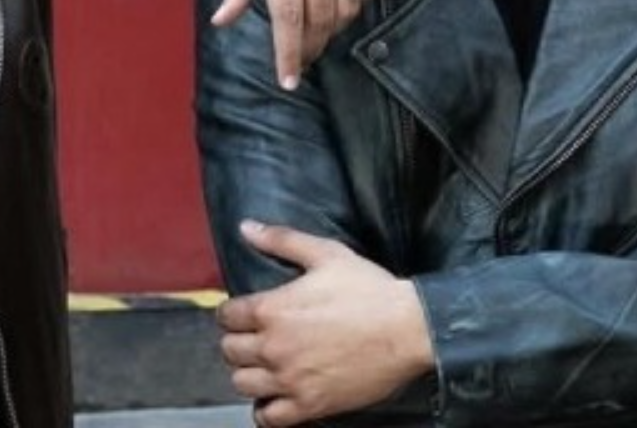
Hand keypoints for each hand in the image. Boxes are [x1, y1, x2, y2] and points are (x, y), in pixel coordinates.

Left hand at [213, 0, 378, 88]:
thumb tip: (223, 22)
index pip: (288, 15)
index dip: (289, 53)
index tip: (288, 81)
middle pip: (320, 16)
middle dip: (309, 48)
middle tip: (298, 63)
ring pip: (348, 5)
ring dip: (334, 30)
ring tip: (316, 38)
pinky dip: (357, 4)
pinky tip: (340, 11)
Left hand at [215, 221, 433, 425]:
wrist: (409, 329)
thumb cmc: (370, 290)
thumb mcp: (326, 254)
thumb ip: (282, 240)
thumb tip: (246, 228)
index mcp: (271, 310)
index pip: (227, 316)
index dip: (233, 313)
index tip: (244, 314)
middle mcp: (273, 347)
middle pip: (229, 351)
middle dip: (238, 342)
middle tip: (255, 338)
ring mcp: (290, 380)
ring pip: (243, 384)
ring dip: (249, 374)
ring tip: (264, 366)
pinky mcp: (310, 405)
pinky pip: (269, 417)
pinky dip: (266, 410)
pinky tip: (275, 398)